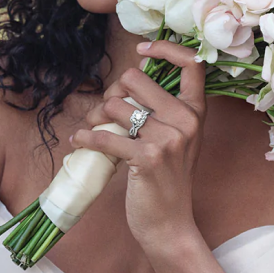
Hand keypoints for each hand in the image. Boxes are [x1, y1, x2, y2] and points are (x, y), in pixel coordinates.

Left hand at [70, 39, 206, 248]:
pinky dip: (85, 138)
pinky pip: (104, 136)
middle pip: (135, 79)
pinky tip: (77, 142)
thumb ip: (164, 107)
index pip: (191, 63)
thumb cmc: (167, 178)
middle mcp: (186, 120)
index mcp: (196, 111)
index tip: (142, 50)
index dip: (165, 49)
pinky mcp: (147, 158)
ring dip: (96, 116)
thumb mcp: (177, 138)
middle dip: (112, 93)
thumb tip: (134, 72)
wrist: (170, 223)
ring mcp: (168, 139)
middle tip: (105, 113)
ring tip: (93, 130)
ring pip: (115, 105)